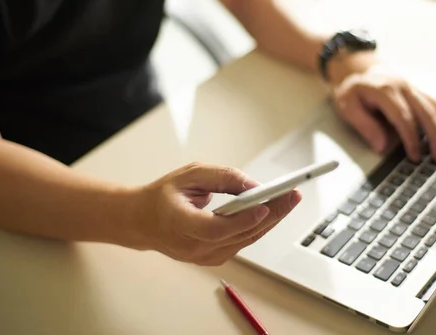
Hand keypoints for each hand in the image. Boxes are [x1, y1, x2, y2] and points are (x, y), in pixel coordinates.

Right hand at [136, 162, 300, 265]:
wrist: (143, 222)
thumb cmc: (164, 195)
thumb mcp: (189, 175)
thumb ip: (221, 178)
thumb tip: (253, 186)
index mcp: (179, 223)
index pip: (215, 229)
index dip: (242, 220)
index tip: (264, 206)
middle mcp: (192, 246)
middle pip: (238, 235)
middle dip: (270, 215)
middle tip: (292, 196)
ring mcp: (202, 257)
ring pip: (245, 241)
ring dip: (270, 221)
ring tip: (289, 200)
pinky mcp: (212, 259)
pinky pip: (241, 243)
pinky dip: (258, 227)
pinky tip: (273, 212)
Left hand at [331, 64, 435, 161]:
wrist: (357, 67)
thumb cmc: (352, 90)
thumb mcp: (348, 106)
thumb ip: (365, 125)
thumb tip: (382, 146)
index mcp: (385, 90)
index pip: (403, 117)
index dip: (411, 138)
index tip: (415, 156)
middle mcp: (404, 87)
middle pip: (425, 112)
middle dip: (435, 136)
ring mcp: (414, 88)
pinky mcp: (419, 92)